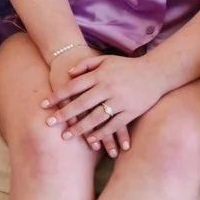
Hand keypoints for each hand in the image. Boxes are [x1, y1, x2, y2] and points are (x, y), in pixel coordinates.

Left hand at [47, 52, 170, 154]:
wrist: (156, 72)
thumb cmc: (127, 65)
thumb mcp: (106, 59)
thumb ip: (86, 65)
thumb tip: (69, 74)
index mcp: (100, 75)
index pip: (73, 87)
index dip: (57, 96)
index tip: (43, 105)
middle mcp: (108, 88)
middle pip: (81, 103)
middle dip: (64, 114)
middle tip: (49, 124)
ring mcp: (120, 101)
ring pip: (96, 117)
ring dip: (80, 128)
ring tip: (66, 136)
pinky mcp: (131, 111)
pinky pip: (113, 125)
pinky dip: (102, 133)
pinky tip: (91, 140)